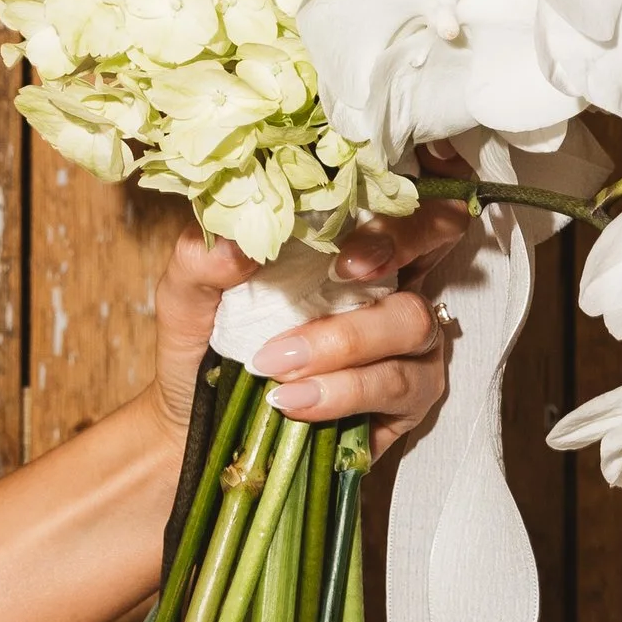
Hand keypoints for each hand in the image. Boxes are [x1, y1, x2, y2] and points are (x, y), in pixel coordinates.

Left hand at [152, 204, 471, 449]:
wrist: (197, 424)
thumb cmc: (204, 348)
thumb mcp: (188, 298)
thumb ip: (200, 261)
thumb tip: (236, 242)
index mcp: (346, 242)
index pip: (402, 196)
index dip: (398, 210)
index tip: (346, 246)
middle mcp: (391, 282)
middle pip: (434, 243)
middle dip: (393, 251)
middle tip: (340, 275)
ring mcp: (409, 343)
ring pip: (413, 322)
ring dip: (345, 342)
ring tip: (277, 368)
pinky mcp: (408, 400)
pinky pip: (397, 386)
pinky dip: (343, 392)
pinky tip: (294, 403)